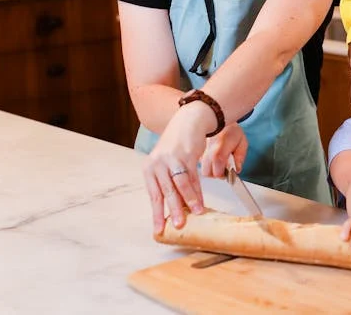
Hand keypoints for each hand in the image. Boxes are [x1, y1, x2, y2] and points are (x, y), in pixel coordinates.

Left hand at [142, 103, 212, 234]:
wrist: (188, 122)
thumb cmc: (178, 146)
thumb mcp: (168, 165)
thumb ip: (170, 183)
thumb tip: (178, 207)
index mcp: (149, 169)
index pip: (153, 196)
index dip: (157, 214)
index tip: (160, 229)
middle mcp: (157, 164)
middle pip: (166, 193)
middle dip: (174, 211)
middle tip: (179, 225)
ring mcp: (171, 160)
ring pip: (180, 185)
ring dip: (190, 201)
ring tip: (196, 213)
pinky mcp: (185, 155)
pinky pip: (192, 176)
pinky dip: (198, 190)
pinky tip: (201, 199)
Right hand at [200, 123, 248, 177]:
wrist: (219, 117)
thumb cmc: (232, 131)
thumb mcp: (242, 142)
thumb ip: (240, 157)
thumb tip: (237, 170)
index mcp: (220, 149)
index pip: (217, 171)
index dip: (224, 175)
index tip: (229, 172)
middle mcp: (208, 151)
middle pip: (207, 173)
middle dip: (216, 174)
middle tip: (223, 168)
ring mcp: (201, 150)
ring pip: (201, 169)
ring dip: (210, 169)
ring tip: (218, 162)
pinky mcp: (198, 150)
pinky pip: (200, 162)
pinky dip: (206, 163)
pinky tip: (212, 158)